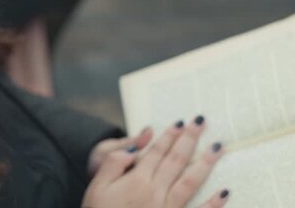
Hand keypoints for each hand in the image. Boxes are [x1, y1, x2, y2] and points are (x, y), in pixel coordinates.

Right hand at [82, 116, 228, 207]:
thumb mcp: (97, 185)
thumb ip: (113, 163)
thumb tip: (133, 149)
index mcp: (137, 180)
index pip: (156, 152)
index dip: (169, 136)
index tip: (180, 122)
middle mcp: (156, 192)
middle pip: (176, 161)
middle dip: (189, 139)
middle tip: (201, 122)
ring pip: (190, 181)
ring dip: (205, 163)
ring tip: (217, 147)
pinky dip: (213, 203)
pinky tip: (225, 192)